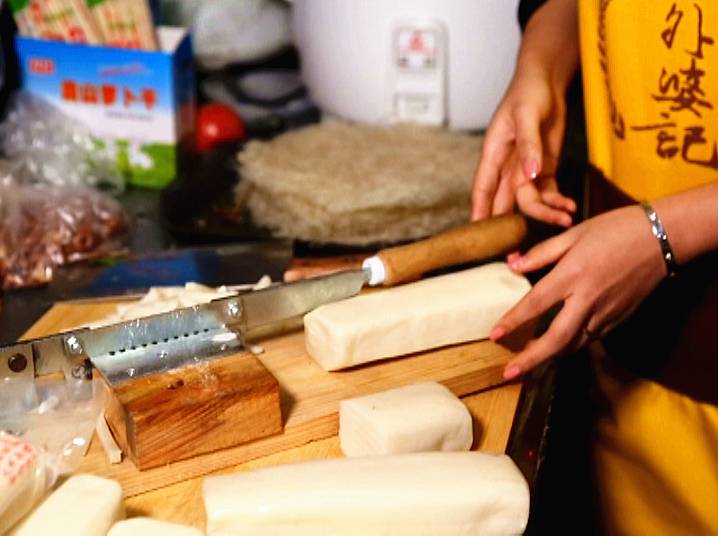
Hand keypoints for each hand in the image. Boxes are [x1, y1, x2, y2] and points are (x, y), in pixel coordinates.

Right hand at [471, 65, 575, 225]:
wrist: (546, 80)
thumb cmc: (527, 92)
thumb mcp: (527, 115)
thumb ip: (528, 147)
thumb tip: (529, 176)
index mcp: (493, 154)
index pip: (482, 190)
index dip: (479, 214)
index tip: (479, 236)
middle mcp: (507, 167)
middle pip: (505, 203)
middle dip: (509, 229)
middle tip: (517, 253)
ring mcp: (525, 169)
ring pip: (530, 201)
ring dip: (545, 213)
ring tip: (565, 220)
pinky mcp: (544, 168)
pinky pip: (549, 192)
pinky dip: (558, 202)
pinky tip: (570, 209)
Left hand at [490, 206, 667, 378]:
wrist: (662, 237)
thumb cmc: (615, 229)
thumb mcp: (574, 234)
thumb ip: (541, 253)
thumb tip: (513, 265)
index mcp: (573, 274)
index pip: (536, 303)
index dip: (513, 321)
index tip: (494, 335)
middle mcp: (588, 299)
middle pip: (556, 339)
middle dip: (531, 359)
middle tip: (509, 372)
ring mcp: (606, 312)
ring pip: (574, 344)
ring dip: (550, 356)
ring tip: (529, 361)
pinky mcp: (620, 318)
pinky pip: (591, 338)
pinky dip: (572, 345)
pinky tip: (560, 345)